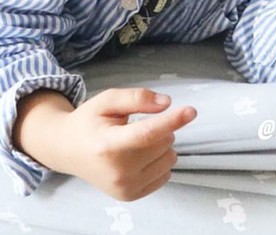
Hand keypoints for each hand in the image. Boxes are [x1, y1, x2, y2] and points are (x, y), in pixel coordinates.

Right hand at [13, 88, 196, 200]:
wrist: (67, 150)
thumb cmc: (89, 122)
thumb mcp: (107, 100)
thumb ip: (137, 97)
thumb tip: (166, 103)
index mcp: (108, 145)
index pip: (147, 134)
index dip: (172, 121)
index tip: (192, 111)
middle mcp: (117, 171)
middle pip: (163, 142)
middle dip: (160, 127)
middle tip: (135, 126)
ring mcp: (124, 187)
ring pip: (169, 157)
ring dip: (161, 144)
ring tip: (135, 141)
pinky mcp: (131, 196)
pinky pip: (166, 173)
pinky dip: (160, 160)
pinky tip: (139, 155)